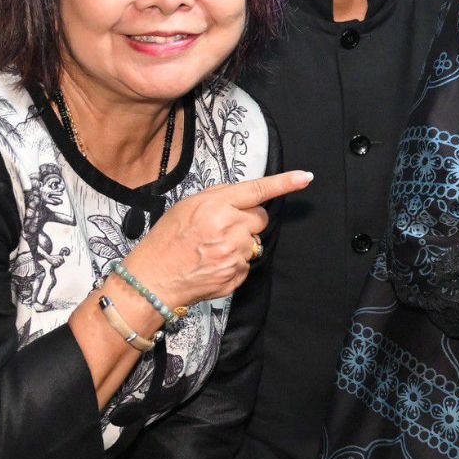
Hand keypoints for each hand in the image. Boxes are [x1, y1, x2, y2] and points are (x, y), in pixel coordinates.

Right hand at [120, 169, 312, 311]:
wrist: (152, 280)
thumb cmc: (166, 241)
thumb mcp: (186, 207)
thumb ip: (218, 197)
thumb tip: (244, 195)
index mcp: (215, 207)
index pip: (257, 191)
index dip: (284, 183)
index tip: (305, 177)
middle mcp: (229, 229)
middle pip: (261, 218)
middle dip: (247, 220)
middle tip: (222, 227)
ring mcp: (235, 255)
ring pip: (254, 241)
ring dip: (240, 242)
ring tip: (212, 248)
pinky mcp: (236, 275)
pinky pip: (247, 263)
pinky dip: (234, 262)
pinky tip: (213, 263)